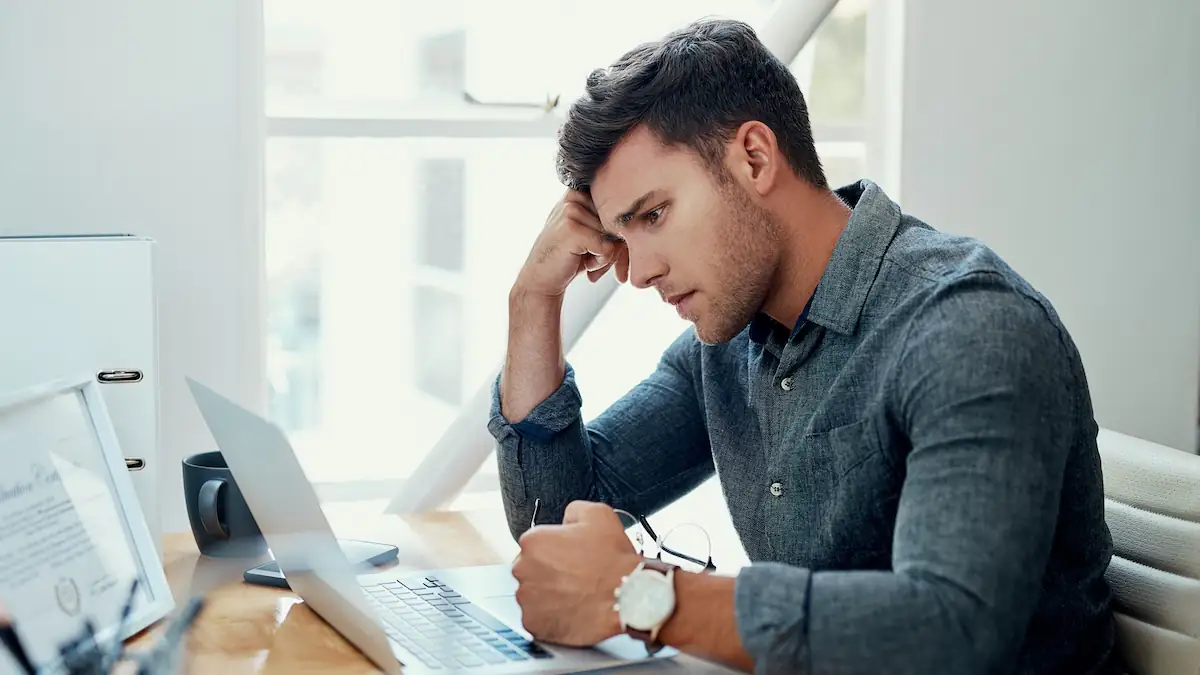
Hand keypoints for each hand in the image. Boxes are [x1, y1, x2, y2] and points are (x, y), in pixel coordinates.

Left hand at [512, 501, 641, 645]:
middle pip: (531, 569)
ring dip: (548, 595)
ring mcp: (526, 599)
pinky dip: (551, 617)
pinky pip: (537, 618)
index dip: (557, 550)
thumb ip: (573, 511)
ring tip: (575, 595)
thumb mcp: (598, 514)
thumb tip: (567, 518)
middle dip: (549, 573)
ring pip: (533, 595)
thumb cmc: (612, 560)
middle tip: (575, 577)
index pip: (536, 544)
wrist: (626, 598)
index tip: (571, 558)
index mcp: (533, 541)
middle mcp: (523, 569)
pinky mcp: (533, 624)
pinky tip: (571, 610)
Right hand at [513, 190, 629, 297]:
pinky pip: (608, 249)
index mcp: (580, 191)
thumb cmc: (571, 256)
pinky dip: (601, 263)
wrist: (541, 279)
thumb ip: (611, 219)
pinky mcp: (572, 230)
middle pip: (618, 220)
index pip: (619, 206)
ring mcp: (571, 211)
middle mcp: (574, 196)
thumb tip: (643, 219)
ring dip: (606, 256)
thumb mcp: (591, 230)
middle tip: (596, 258)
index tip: (609, 246)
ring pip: (615, 235)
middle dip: (615, 246)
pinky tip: (584, 264)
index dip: (620, 230)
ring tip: (586, 259)